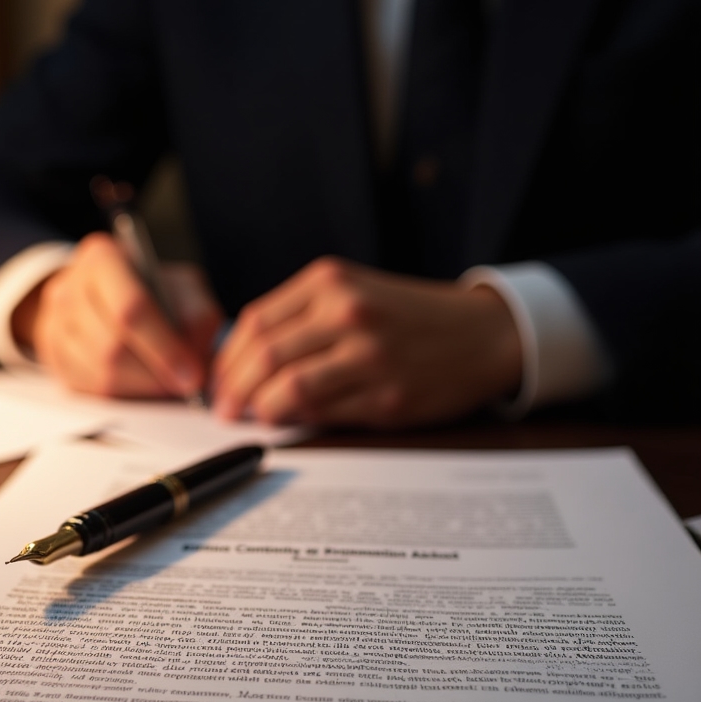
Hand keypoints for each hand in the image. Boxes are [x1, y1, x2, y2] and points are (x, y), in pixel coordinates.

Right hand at [11, 232, 223, 397]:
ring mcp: (54, 323)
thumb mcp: (183, 288)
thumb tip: (195, 357)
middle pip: (112, 347)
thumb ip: (196, 315)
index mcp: (102, 258)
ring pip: (101, 374)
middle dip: (155, 375)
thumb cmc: (153, 291)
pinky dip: (125, 394)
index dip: (164, 348)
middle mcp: (69, 287)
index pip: (130, 309)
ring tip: (167, 384)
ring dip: (142, 388)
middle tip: (184, 386)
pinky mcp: (54, 356)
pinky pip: (91, 389)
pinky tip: (143, 384)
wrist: (109, 296)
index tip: (192, 375)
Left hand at [211, 258, 521, 427]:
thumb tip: (240, 363)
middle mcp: (347, 311)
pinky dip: (298, 420)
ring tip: (254, 418)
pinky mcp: (386, 395)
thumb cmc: (408, 317)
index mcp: (330, 281)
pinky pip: (323, 413)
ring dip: (259, 410)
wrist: (483, 334)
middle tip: (224, 409)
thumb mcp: (352, 293)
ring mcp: (369, 354)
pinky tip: (293, 420)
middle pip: (263, 356)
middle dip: (233, 390)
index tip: (219, 380)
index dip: (227, 359)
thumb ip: (298, 319)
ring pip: (286, 388)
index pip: (254, 323)